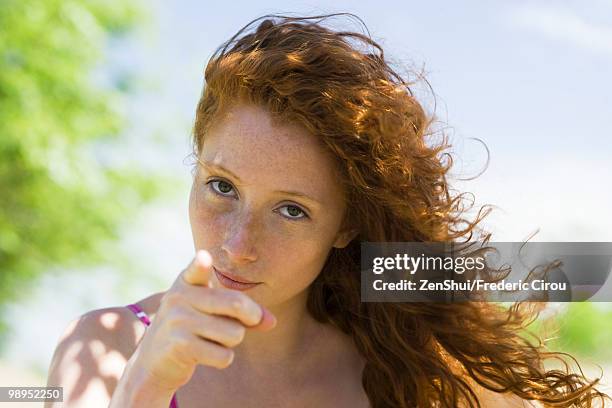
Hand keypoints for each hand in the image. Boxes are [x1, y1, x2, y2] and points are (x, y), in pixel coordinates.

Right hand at [130, 250, 276, 390]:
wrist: (154, 362)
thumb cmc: (193, 330)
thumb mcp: (212, 312)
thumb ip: (243, 312)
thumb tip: (272, 321)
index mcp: (187, 282)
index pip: (196, 270)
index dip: (201, 264)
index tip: (204, 257)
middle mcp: (180, 297)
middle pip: (236, 304)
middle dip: (252, 317)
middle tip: (250, 321)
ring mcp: (178, 321)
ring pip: (234, 333)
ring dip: (232, 342)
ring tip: (212, 339)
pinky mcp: (180, 346)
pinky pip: (224, 355)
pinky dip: (222, 359)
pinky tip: (204, 354)